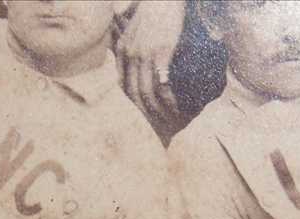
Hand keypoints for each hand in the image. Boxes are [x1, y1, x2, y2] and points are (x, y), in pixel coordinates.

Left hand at [115, 0, 184, 126]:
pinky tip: (176, 108)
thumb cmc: (154, 9)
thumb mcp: (134, 25)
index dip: (134, 103)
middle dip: (147, 113)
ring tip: (171, 120)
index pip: (124, 84)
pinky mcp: (161, 53)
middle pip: (134, 93)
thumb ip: (130, 41)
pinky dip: (168, 100)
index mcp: (123, 50)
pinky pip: (161, 84)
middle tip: (160, 125)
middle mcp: (131, 54)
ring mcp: (145, 54)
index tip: (145, 114)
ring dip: (159, 111)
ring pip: (147, 92)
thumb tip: (131, 52)